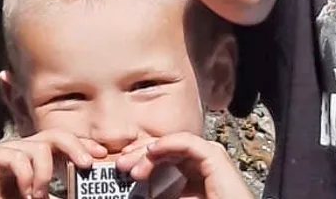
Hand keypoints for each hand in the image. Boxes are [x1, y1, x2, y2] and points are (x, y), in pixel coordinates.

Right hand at [0, 130, 107, 198]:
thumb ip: (57, 198)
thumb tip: (83, 197)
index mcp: (40, 157)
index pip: (66, 143)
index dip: (85, 145)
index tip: (103, 155)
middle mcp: (27, 149)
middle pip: (56, 134)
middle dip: (76, 146)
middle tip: (87, 165)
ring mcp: (10, 150)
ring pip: (39, 146)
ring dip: (45, 174)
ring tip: (40, 196)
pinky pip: (17, 157)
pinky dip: (27, 176)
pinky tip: (26, 193)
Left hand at [115, 134, 253, 198]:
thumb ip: (161, 196)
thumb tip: (136, 195)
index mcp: (193, 172)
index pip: (163, 157)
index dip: (142, 160)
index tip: (124, 168)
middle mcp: (201, 161)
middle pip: (166, 148)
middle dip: (140, 153)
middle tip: (121, 164)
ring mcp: (209, 156)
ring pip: (173, 143)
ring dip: (149, 150)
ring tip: (130, 163)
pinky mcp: (215, 156)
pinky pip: (187, 142)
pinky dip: (167, 144)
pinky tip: (151, 153)